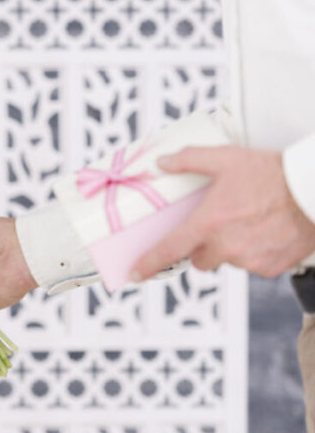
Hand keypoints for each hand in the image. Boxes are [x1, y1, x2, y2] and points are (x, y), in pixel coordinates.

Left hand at [131, 145, 314, 279]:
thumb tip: (162, 162)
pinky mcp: (272, 267)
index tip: (134, 273)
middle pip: (199, 258)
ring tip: (249, 222)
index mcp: (209, 224)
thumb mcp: (226, 158)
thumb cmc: (272, 173)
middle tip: (218, 224)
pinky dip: (255, 252)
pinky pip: (253, 265)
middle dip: (202, 246)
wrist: (314, 191)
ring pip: (228, 260)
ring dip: (231, 248)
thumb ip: (189, 160)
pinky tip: (266, 232)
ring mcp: (250, 260)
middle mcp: (227, 247)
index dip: (149, 263)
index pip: (170, 250)